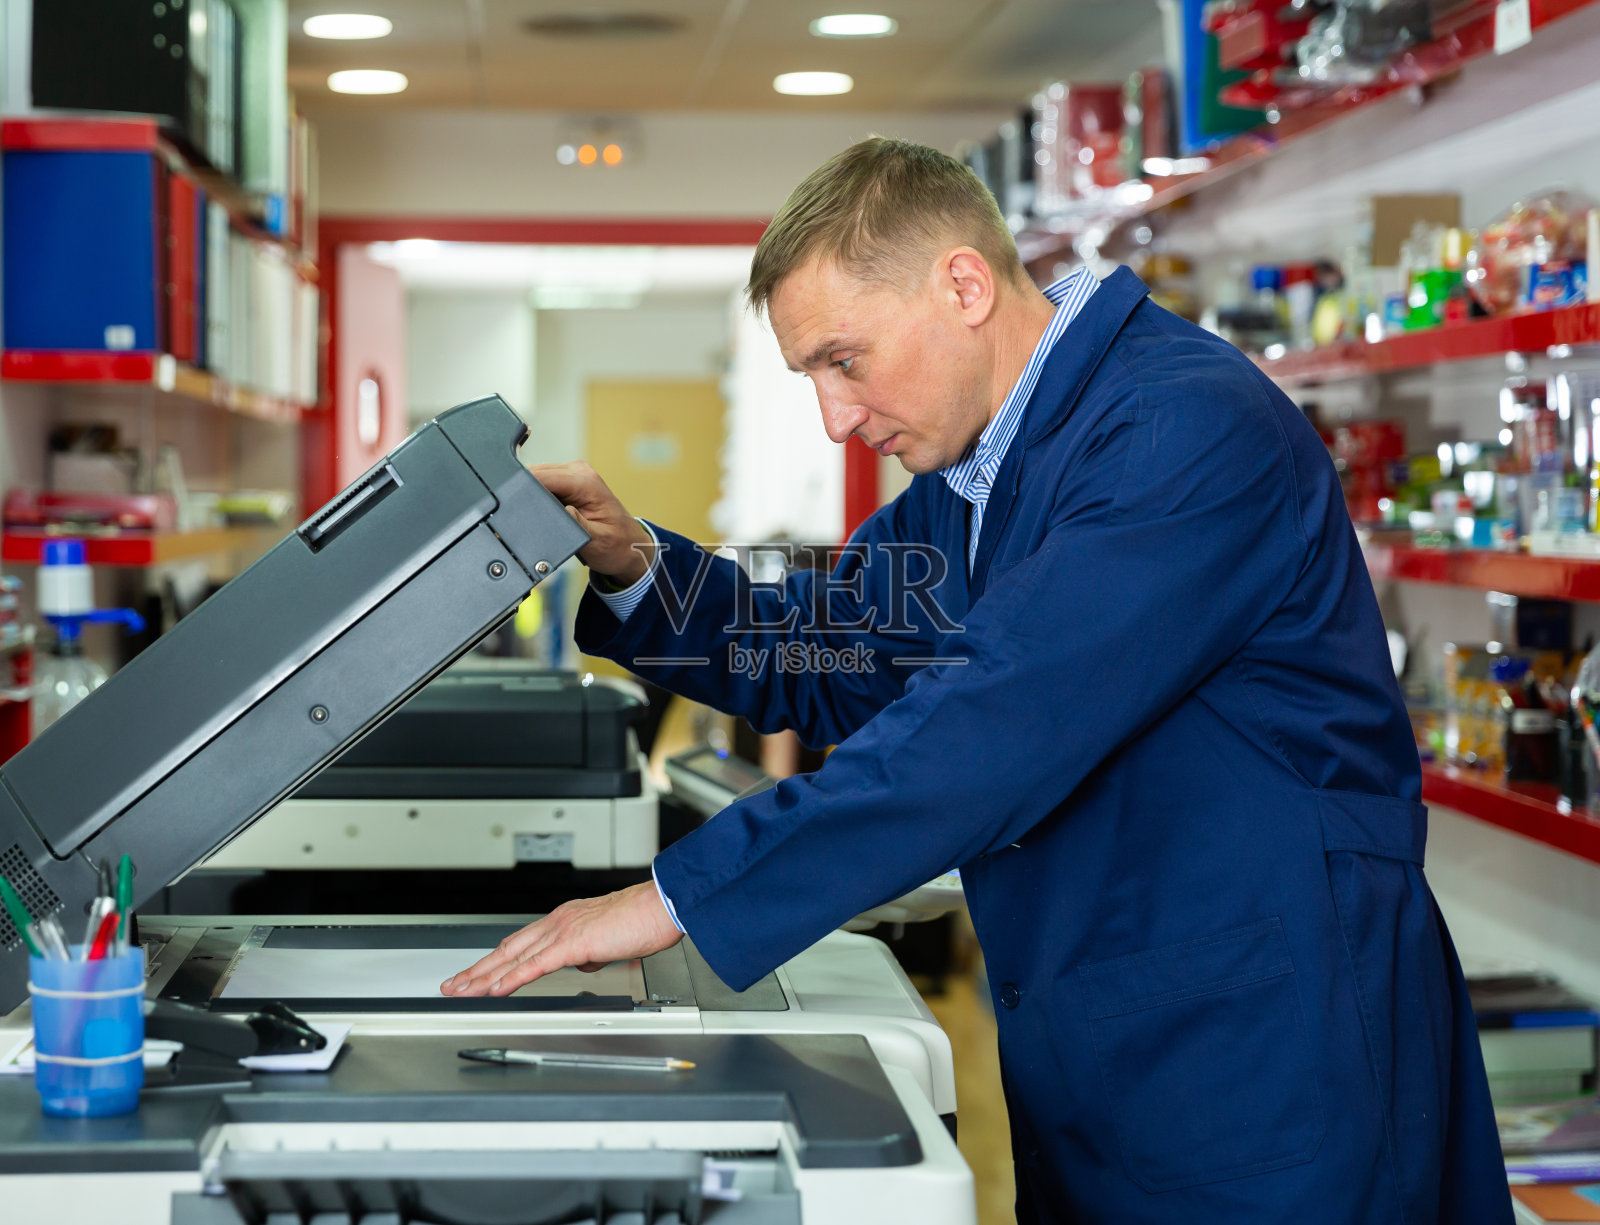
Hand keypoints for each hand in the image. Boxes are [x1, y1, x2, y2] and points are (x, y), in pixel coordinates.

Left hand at [440, 882, 683, 996]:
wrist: (662, 905)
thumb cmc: (644, 920)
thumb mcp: (609, 941)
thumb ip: (590, 952)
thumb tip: (581, 964)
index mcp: (565, 920)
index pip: (520, 944)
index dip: (495, 961)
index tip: (477, 974)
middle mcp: (558, 922)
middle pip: (507, 949)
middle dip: (477, 969)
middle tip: (452, 985)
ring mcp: (563, 931)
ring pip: (513, 957)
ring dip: (484, 976)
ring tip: (462, 991)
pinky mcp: (573, 942)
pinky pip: (535, 965)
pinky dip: (512, 979)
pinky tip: (495, 990)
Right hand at [530, 462, 655, 584]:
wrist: (628, 548)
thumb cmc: (617, 546)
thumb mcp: (597, 541)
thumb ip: (577, 523)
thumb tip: (561, 509)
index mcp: (587, 483)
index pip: (544, 476)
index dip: (524, 488)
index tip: (510, 504)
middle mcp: (579, 472)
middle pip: (535, 472)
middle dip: (524, 493)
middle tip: (520, 517)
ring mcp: (573, 474)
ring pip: (536, 477)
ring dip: (530, 495)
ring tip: (533, 516)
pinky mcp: (567, 482)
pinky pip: (543, 483)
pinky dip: (537, 496)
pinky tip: (540, 511)